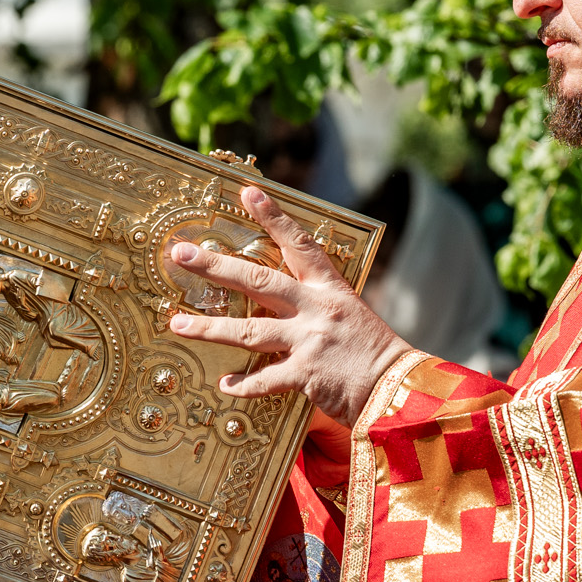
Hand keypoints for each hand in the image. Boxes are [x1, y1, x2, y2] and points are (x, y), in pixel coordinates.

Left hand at [166, 185, 413, 425]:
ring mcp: (310, 340)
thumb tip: (283, 303)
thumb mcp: (351, 317)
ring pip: (248, 330)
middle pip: (256, 281)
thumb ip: (318, 308)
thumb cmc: (375, 354)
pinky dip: (243, 384)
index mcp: (331, 289)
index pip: (299, 244)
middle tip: (181, 254)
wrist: (402, 389)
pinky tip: (224, 385)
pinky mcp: (307, 374)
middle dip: (214, 266)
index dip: (273, 217)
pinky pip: (265, 378)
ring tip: (178, 323)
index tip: (247, 193)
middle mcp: (317, 308)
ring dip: (209, 327)